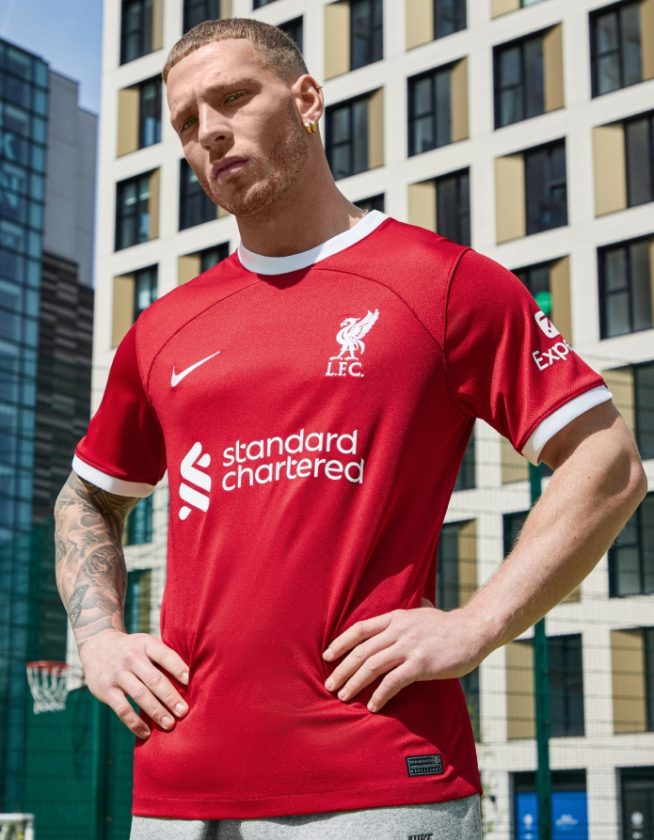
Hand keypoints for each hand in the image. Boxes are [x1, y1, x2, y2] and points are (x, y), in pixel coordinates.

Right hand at [79, 629, 189, 738]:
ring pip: (139, 695)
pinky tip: (146, 733)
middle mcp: (131, 657)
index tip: (190, 681)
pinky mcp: (105, 690)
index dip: (178, 667)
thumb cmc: (132, 648)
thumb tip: (193, 674)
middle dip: (170, 696)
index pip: (164, 655)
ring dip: (156, 711)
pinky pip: (122, 709)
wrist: (96, 645)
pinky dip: (134, 723)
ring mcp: (117, 674)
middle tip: (184, 711)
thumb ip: (164, 656)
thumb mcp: (146, 643)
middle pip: (154, 679)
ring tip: (170, 724)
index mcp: (145, 644)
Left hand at [322, 607, 483, 712]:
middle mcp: (399, 630)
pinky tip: (373, 705)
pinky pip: (393, 681)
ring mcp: (409, 646)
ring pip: (372, 666)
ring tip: (343, 697)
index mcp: (396, 617)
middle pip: (361, 650)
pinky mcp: (421, 664)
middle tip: (330, 685)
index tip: (327, 656)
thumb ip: (414, 611)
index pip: (360, 629)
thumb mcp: (424, 612)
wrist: (474, 631)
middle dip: (342, 669)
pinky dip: (380, 694)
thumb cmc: (449, 626)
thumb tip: (419, 601)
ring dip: (354, 683)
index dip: (341, 642)